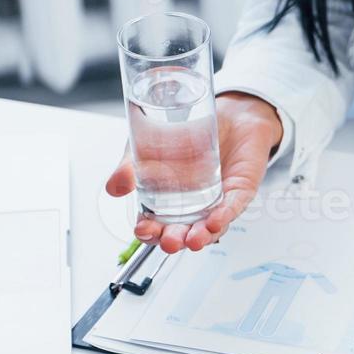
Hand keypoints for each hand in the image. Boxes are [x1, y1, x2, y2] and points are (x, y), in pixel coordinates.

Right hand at [106, 91, 284, 253]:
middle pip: (182, 233)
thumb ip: (130, 168)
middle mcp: (193, 207)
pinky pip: (233, 206)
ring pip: (210, 228)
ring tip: (192, 240)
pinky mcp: (240, 190)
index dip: (149, 233)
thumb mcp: (148, 148)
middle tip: (167, 241)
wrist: (224, 112)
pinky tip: (215, 221)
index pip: (157, 226)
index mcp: (168, 202)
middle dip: (174, 241)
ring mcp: (217, 201)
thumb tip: (114, 187)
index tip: (142, 230)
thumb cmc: (187, 134)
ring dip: (201, 237)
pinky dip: (224, 215)